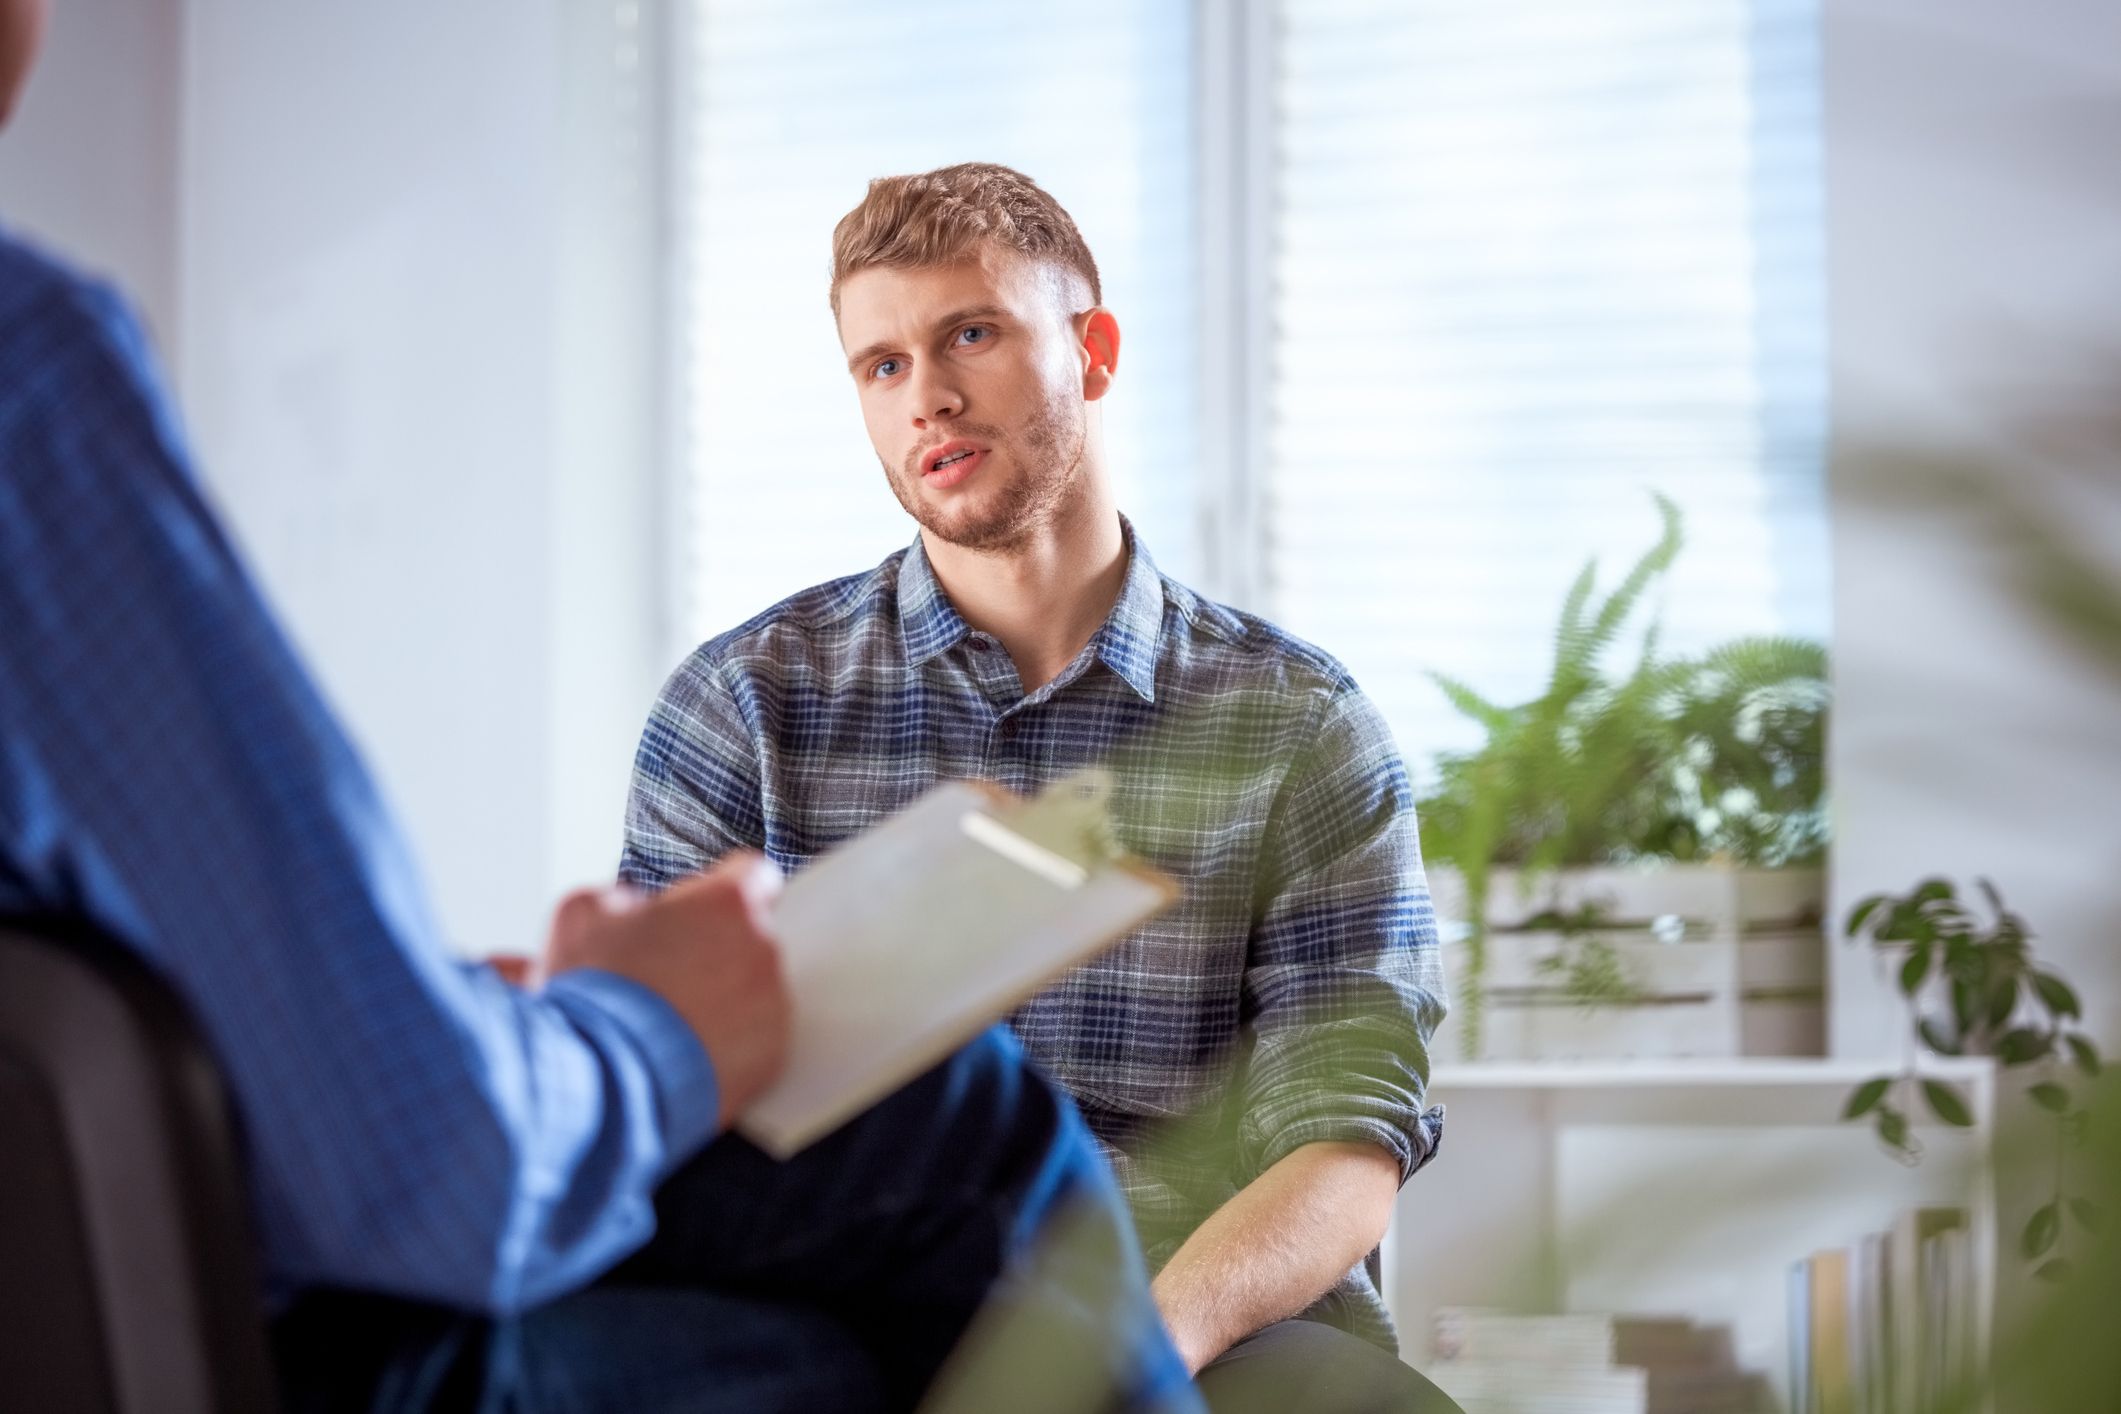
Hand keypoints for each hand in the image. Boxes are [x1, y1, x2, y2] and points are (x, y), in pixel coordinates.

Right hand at [540, 853, 790, 1129]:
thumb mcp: (583, 914)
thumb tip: (633, 908)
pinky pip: (754, 1040)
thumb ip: (622, 898)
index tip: (700, 907)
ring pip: (753, 991)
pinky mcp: (771, 1058)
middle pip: (749, 937)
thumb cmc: (594, 993)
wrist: (603, 1079)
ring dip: (721, 998)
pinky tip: (683, 1052)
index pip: (751, 874)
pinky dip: (727, 1044)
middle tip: (665, 974)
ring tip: (668, 1020)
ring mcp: (773, 1006)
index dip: (721, 890)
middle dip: (713, 950)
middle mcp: (763, 949)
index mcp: (729, 903)